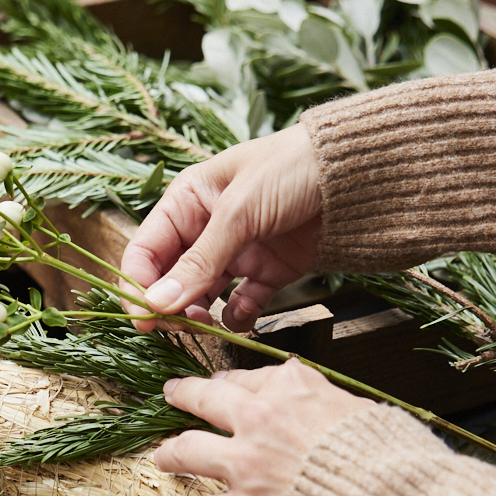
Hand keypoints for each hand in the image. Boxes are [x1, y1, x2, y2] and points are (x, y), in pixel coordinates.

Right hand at [120, 125, 321, 332]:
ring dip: (200, 316)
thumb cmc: (291, 169)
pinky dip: (238, 317)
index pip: (145, 250)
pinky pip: (241, 304)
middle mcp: (205, 229)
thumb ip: (199, 261)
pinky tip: (243, 316)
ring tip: (207, 325)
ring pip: (202, 297)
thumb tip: (156, 303)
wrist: (357, 173)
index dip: (139, 285)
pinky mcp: (266, 272)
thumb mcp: (239, 212)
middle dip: (170, 306)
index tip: (144, 318)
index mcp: (187, 202)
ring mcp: (236, 253)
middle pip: (170, 279)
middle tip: (179, 327)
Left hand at [154, 361, 370, 495]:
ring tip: (162, 456)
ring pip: (187, 450)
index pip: (249, 377)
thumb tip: (313, 393)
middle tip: (172, 393)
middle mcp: (260, 421)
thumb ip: (325, 399)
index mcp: (292, 389)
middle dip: (184, 394)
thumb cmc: (387, 457)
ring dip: (170, 453)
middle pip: (206, 400)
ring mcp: (247, 466)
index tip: (223, 384)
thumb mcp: (359, 408)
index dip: (232, 382)